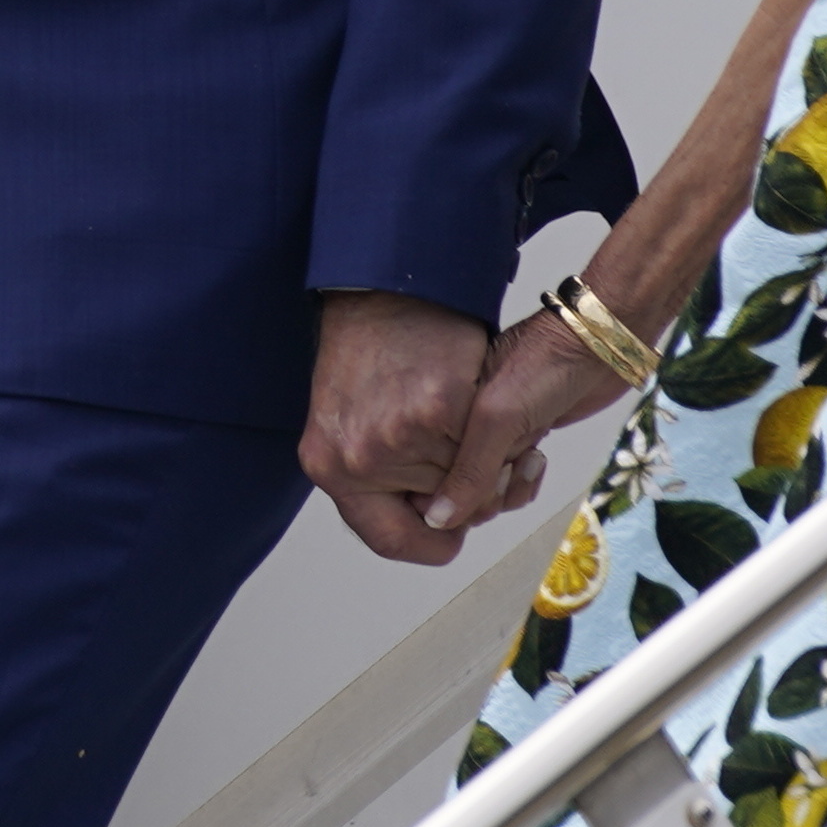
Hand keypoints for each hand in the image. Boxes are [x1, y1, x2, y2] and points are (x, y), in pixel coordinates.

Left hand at [303, 292, 499, 567]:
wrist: (381, 285)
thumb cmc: (371, 350)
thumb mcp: (350, 422)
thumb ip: (379, 477)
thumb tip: (431, 522)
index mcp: (330, 467)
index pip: (392, 540)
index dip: (432, 541)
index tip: (454, 527)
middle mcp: (356, 460)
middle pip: (442, 513)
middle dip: (467, 488)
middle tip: (472, 450)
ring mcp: (395, 436)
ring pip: (466, 481)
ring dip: (487, 457)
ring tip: (474, 415)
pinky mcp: (437, 407)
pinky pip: (484, 446)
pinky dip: (497, 429)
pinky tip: (482, 396)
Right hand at [427, 300, 643, 546]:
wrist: (596, 343)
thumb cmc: (543, 364)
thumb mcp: (497, 416)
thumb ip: (469, 469)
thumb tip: (438, 520)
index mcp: (438, 412)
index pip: (426, 478)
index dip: (453, 495)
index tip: (484, 481)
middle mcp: (456, 427)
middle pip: (456, 493)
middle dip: (488, 493)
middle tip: (511, 465)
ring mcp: (487, 436)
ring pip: (485, 491)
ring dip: (511, 487)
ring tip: (532, 457)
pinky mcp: (516, 440)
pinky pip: (508, 482)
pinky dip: (524, 482)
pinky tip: (538, 459)